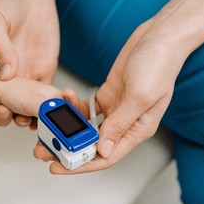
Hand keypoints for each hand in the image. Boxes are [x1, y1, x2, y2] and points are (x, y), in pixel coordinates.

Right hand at [0, 0, 58, 126]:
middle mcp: (5, 78)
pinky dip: (44, 110)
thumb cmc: (6, 4)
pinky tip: (45, 114)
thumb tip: (6, 74)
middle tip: (7, 111)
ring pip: (22, 109)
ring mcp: (25, 79)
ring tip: (26, 117)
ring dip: (23, 118)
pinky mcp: (43, 76)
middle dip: (2, 116)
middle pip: (0, 108)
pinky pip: (44, 99)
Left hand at [33, 0, 203, 173]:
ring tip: (46, 130)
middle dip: (68, 150)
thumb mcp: (140, 96)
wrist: (159, 37)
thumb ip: (121, 124)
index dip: (82, 165)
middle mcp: (126, 124)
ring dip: (67, 131)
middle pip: (94, 146)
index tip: (59, 167)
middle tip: (44, 150)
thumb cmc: (159, 65)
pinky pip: (86, 108)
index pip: (107, 157)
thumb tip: (103, 150)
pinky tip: (63, 102)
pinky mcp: (108, 96)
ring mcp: (116, 110)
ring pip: (87, 129)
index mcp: (138, 130)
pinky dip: (73, 107)